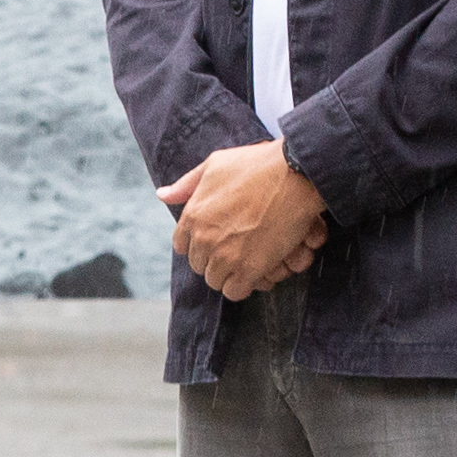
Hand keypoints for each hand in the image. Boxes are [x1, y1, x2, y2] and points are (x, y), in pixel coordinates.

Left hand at [160, 141, 328, 300]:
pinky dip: (243, 286)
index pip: (182, 246)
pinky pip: (235, 292)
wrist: (295, 175)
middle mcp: (204, 238)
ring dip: (229, 274)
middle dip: (214, 260)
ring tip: (246, 261)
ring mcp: (226, 256)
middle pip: (199, 265)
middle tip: (235, 249)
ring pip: (216, 281)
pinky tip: (255, 272)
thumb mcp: (215, 164)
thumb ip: (187, 184)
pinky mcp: (250, 269)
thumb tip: (161, 195)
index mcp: (193, 215)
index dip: (198, 244)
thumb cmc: (257, 165)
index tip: (215, 240)